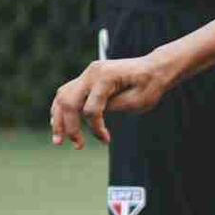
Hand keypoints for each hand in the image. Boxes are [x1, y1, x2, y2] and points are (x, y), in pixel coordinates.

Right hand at [49, 52, 173, 148]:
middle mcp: (92, 72)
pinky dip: (62, 109)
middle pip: (69, 102)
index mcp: (106, 77)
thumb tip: (93, 118)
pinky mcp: (88, 78)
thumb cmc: (151, 85)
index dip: (96, 128)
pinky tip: (58, 124)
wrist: (155, 68)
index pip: (90, 109)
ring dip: (59, 119)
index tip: (106, 140)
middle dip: (69, 127)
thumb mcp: (137, 102)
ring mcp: (88, 73)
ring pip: (63, 97)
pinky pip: (67, 93)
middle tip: (77, 146)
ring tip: (58, 140)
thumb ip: (114, 107)